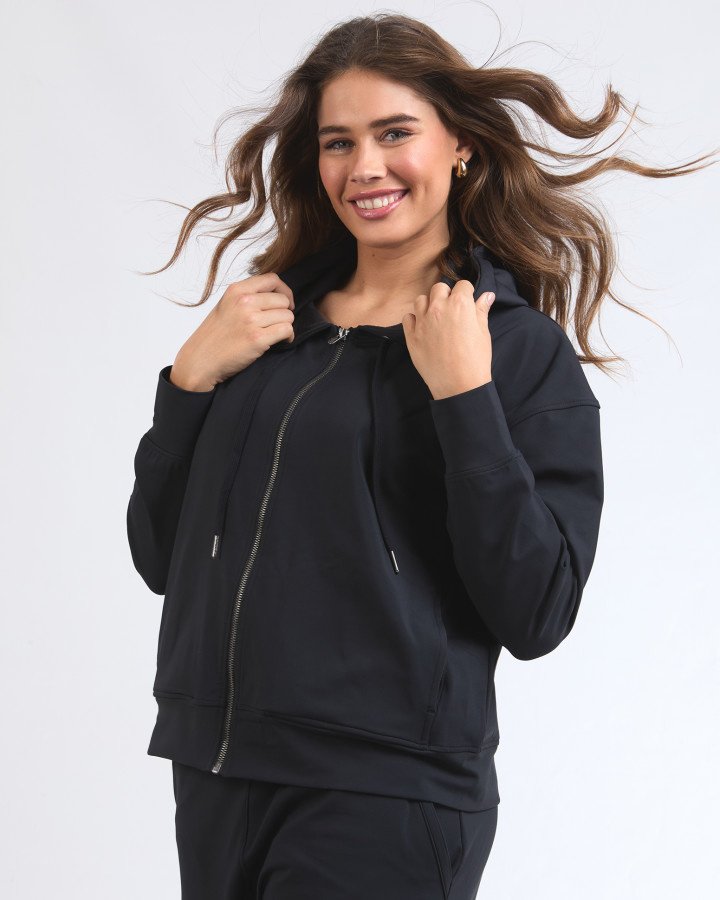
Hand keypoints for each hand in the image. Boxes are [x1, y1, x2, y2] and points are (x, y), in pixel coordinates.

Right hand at [171, 272, 294, 390]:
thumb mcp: (226, 305)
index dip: (284, 291)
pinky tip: (281, 341)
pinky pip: (286, 330)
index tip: (284, 302)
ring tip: (276, 334)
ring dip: (286, 326)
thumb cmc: (214, 336)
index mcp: (237, 290)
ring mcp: (251, 320)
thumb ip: (247, 296)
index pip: (272, 279)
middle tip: (277, 323)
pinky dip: (288, 337)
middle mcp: (244, 302)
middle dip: (285, 312)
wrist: (200, 360)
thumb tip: (276, 295)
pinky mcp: (257, 338)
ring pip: (288, 316)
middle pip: (283, 300)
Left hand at [401, 281, 495, 400]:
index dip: (466, 293)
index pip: (462, 285)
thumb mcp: (483, 333)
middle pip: (439, 288)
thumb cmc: (475, 360)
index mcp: (460, 304)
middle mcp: (439, 308)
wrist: (459, 385)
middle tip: (452, 310)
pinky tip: (424, 328)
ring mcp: (422, 321)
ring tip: (437, 318)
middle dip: (446, 295)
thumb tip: (487, 296)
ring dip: (429, 304)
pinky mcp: (411, 336)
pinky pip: (408, 317)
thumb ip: (481, 311)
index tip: (467, 301)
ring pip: (421, 299)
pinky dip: (414, 319)